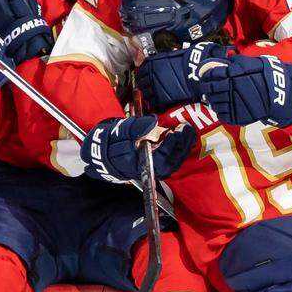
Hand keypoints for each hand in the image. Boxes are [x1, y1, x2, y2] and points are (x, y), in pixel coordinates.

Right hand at [81, 116, 196, 183]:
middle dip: (181, 146)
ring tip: (187, 133)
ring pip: (171, 164)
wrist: (104, 153)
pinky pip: (170, 162)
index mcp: (136, 162)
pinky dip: (178, 151)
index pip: (159, 157)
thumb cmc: (112, 141)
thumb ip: (137, 126)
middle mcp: (145, 169)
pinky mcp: (154, 168)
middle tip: (186, 129)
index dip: (171, 144)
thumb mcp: (121, 130)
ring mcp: (151, 170)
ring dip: (182, 149)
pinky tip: (182, 139)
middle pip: (169, 162)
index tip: (177, 131)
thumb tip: (153, 121)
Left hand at [135, 42, 231, 110]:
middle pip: (141, 82)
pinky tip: (156, 100)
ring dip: (148, 93)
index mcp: (151, 64)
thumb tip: (159, 62)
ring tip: (152, 94)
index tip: (144, 76)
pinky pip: (153, 102)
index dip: (142, 75)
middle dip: (144, 84)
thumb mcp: (171, 56)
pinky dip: (153, 102)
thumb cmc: (188, 61)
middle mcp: (150, 75)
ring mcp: (155, 87)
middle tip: (148, 86)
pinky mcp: (161, 98)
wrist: (196, 71)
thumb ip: (161, 60)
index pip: (141, 71)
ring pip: (145, 93)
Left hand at [199, 55, 291, 126]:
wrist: (279, 92)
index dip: (206, 75)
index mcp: (232, 74)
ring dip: (211, 100)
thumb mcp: (251, 62)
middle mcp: (231, 89)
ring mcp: (234, 103)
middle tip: (205, 88)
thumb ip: (237, 61)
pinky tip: (221, 107)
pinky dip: (219, 111)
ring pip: (214, 103)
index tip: (204, 76)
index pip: (212, 74)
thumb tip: (226, 58)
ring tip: (212, 99)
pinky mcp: (238, 116)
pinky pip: (222, 115)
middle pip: (210, 89)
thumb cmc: (266, 75)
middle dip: (206, 88)